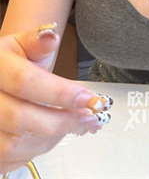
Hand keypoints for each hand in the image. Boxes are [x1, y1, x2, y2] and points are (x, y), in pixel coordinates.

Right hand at [0, 22, 113, 172]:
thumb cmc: (12, 62)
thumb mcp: (24, 44)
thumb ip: (39, 42)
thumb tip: (50, 36)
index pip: (25, 82)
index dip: (60, 93)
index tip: (88, 98)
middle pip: (22, 118)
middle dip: (63, 120)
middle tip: (91, 116)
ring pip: (18, 143)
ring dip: (55, 135)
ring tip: (78, 122)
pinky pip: (14, 157)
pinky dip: (41, 146)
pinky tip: (57, 131)